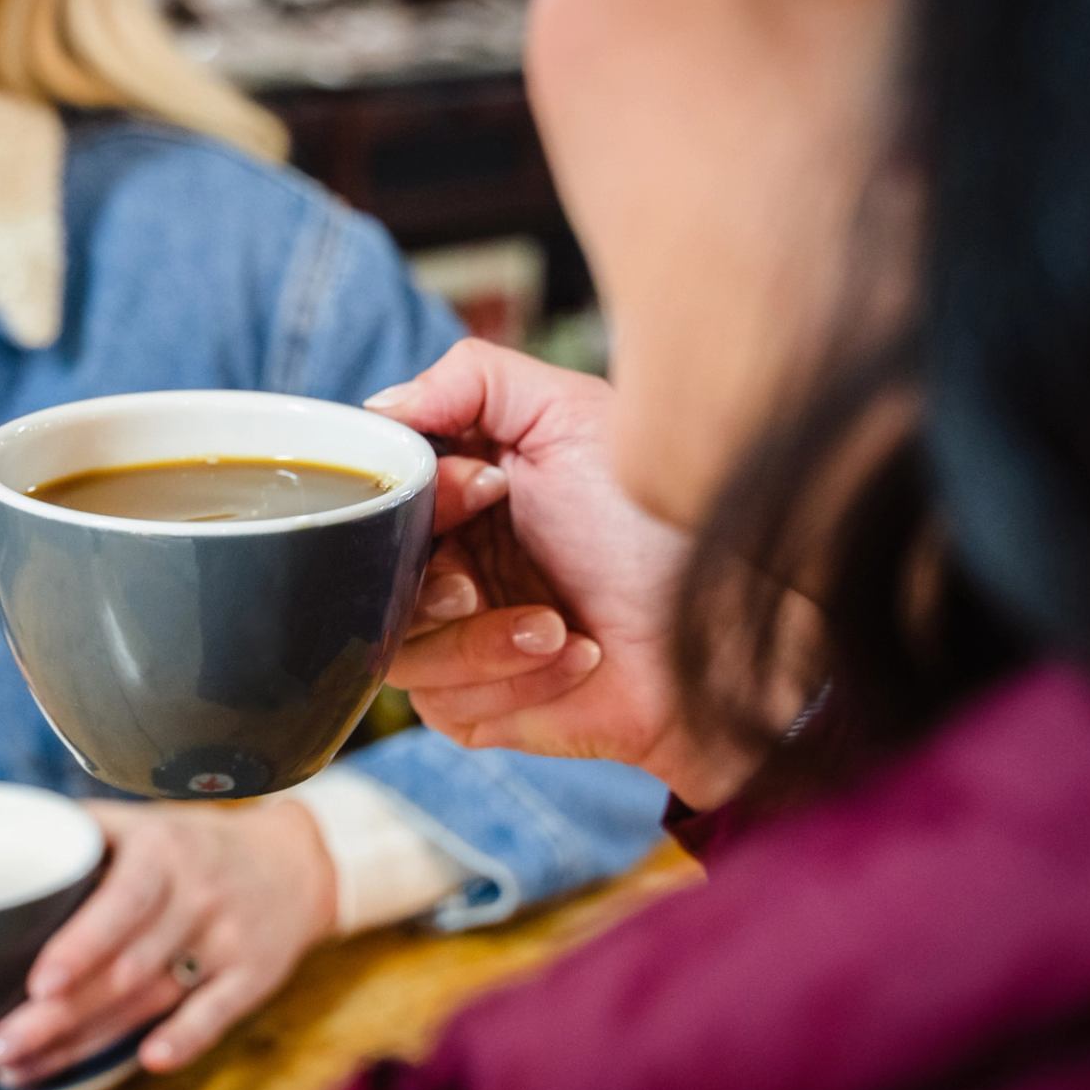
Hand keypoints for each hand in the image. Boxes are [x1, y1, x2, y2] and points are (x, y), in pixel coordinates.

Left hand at [0, 800, 335, 1087]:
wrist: (295, 862)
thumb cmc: (196, 844)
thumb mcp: (148, 821)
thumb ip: (84, 831)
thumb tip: (9, 834)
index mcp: (163, 852)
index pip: (121, 904)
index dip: (80, 947)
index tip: (39, 984)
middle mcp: (197, 897)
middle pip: (124, 967)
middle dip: (58, 1015)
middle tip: (0, 1047)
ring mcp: (227, 941)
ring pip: (152, 1000)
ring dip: (88, 1040)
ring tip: (26, 1067)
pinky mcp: (252, 979)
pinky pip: (216, 1015)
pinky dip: (184, 1039)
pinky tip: (147, 1061)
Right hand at [370, 340, 754, 807]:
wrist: (726, 632)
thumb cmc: (658, 526)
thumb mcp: (570, 415)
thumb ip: (472, 379)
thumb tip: (379, 404)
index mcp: (452, 497)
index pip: (373, 495)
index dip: (408, 496)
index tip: (484, 488)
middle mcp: (442, 566)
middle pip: (362, 578)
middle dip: (435, 576)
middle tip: (485, 577)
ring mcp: (451, 641)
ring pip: (397, 647)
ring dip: (479, 637)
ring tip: (554, 623)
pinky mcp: (471, 710)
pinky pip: (443, 700)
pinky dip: (516, 676)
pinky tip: (578, 656)